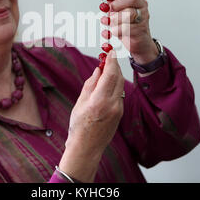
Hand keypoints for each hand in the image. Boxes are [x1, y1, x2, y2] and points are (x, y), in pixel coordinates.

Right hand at [59, 50, 124, 181]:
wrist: (86, 148)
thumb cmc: (79, 126)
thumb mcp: (80, 102)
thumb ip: (90, 84)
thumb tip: (98, 70)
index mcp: (99, 100)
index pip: (110, 74)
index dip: (111, 61)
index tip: (110, 51)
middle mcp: (112, 104)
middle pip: (118, 78)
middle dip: (114, 65)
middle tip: (108, 57)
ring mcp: (118, 109)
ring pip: (120, 85)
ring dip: (115, 75)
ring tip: (106, 69)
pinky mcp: (120, 113)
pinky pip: (119, 94)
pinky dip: (114, 86)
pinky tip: (106, 85)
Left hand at [101, 0, 159, 64]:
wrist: (138, 42)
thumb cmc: (126, 24)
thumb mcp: (117, 11)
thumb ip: (112, 2)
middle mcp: (140, 5)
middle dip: (117, 3)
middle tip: (110, 10)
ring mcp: (142, 18)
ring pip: (129, 13)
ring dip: (116, 19)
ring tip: (110, 22)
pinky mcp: (140, 30)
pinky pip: (127, 28)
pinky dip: (116, 30)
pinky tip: (112, 31)